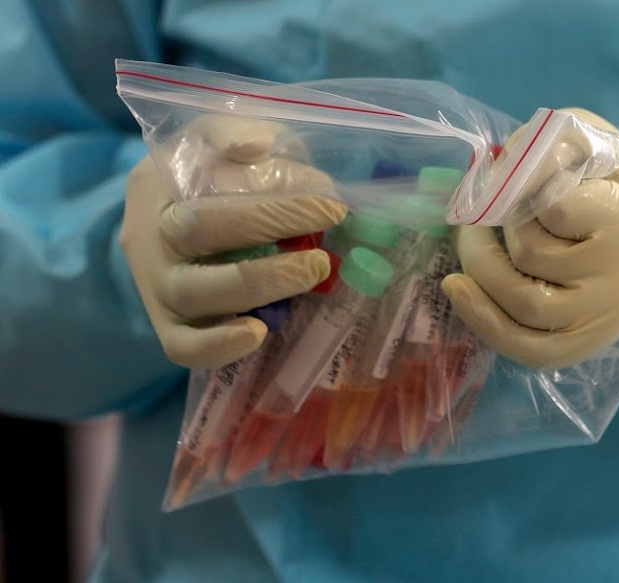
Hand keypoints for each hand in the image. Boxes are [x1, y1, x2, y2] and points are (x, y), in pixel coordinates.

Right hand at [120, 115, 346, 369]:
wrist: (168, 228)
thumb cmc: (209, 180)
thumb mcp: (219, 141)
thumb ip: (236, 132)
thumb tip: (254, 147)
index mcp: (158, 181)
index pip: (204, 173)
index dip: (266, 182)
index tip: (326, 191)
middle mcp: (149, 233)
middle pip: (197, 229)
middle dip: (270, 222)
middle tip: (331, 219)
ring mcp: (154, 285)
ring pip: (192, 291)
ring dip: (259, 282)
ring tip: (313, 270)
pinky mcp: (167, 327)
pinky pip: (181, 348)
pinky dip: (220, 346)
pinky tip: (260, 331)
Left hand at [442, 107, 618, 368]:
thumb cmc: (606, 178)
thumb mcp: (588, 140)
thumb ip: (548, 147)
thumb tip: (494, 174)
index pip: (557, 207)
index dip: (518, 188)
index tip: (513, 175)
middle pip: (533, 256)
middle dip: (490, 230)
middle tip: (476, 212)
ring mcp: (609, 320)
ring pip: (526, 304)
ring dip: (482, 270)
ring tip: (471, 242)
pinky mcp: (586, 346)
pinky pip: (529, 348)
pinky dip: (483, 319)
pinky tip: (458, 289)